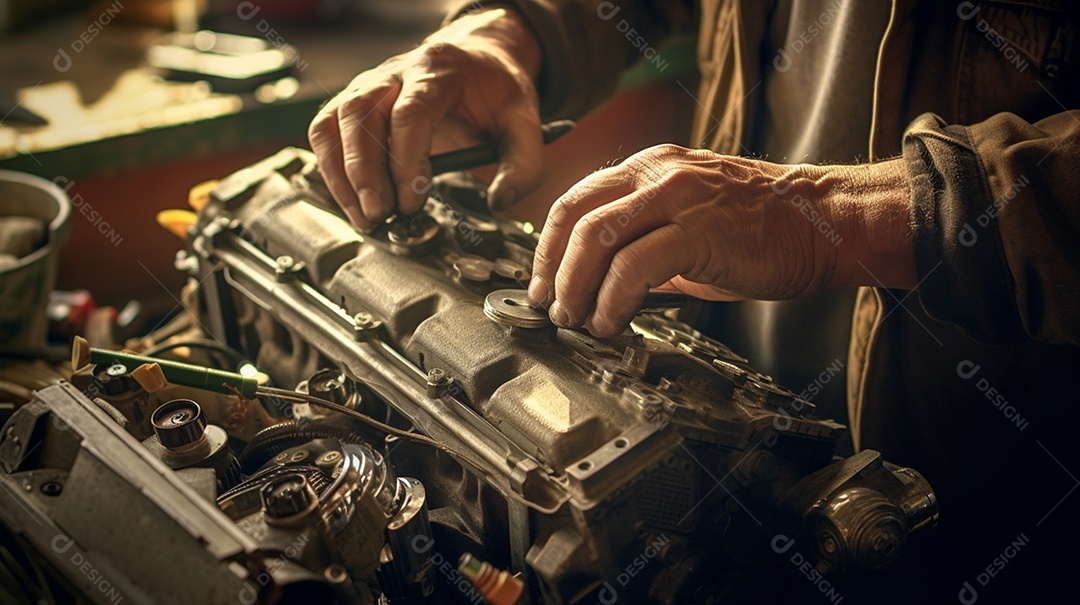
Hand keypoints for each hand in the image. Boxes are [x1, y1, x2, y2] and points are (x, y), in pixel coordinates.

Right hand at [308, 8, 542, 230]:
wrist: (477, 60)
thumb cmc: (495, 90)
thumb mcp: (525, 122)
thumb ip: (524, 165)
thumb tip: (499, 203)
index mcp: (437, 72)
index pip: (409, 114)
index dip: (405, 161)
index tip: (413, 200)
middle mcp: (394, 74)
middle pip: (360, 114)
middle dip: (364, 171)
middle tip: (380, 215)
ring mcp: (368, 86)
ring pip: (334, 123)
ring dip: (341, 175)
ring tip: (364, 216)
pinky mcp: (354, 104)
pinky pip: (326, 132)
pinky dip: (330, 168)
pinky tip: (351, 201)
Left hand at [527, 144, 915, 336]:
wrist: (823, 223)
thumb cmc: (762, 228)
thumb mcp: (689, 223)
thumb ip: (644, 241)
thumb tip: (604, 283)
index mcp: (649, 168)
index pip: (576, 200)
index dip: (548, 247)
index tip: (541, 283)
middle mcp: (657, 173)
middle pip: (575, 218)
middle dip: (553, 271)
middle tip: (553, 309)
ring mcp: (678, 197)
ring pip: (596, 239)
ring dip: (576, 288)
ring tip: (578, 320)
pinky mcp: (698, 230)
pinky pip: (634, 267)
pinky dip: (613, 300)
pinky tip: (613, 322)